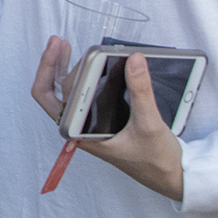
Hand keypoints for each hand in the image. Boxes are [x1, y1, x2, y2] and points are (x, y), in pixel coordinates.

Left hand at [29, 40, 184, 202]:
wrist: (170, 175)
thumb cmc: (156, 160)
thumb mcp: (149, 124)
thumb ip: (141, 92)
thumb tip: (134, 60)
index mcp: (81, 133)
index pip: (48, 97)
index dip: (47, 68)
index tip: (57, 46)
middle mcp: (82, 127)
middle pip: (57, 89)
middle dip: (56, 63)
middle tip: (59, 41)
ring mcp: (92, 122)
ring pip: (71, 91)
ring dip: (69, 67)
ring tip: (68, 46)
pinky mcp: (104, 118)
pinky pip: (90, 93)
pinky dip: (91, 74)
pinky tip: (97, 61)